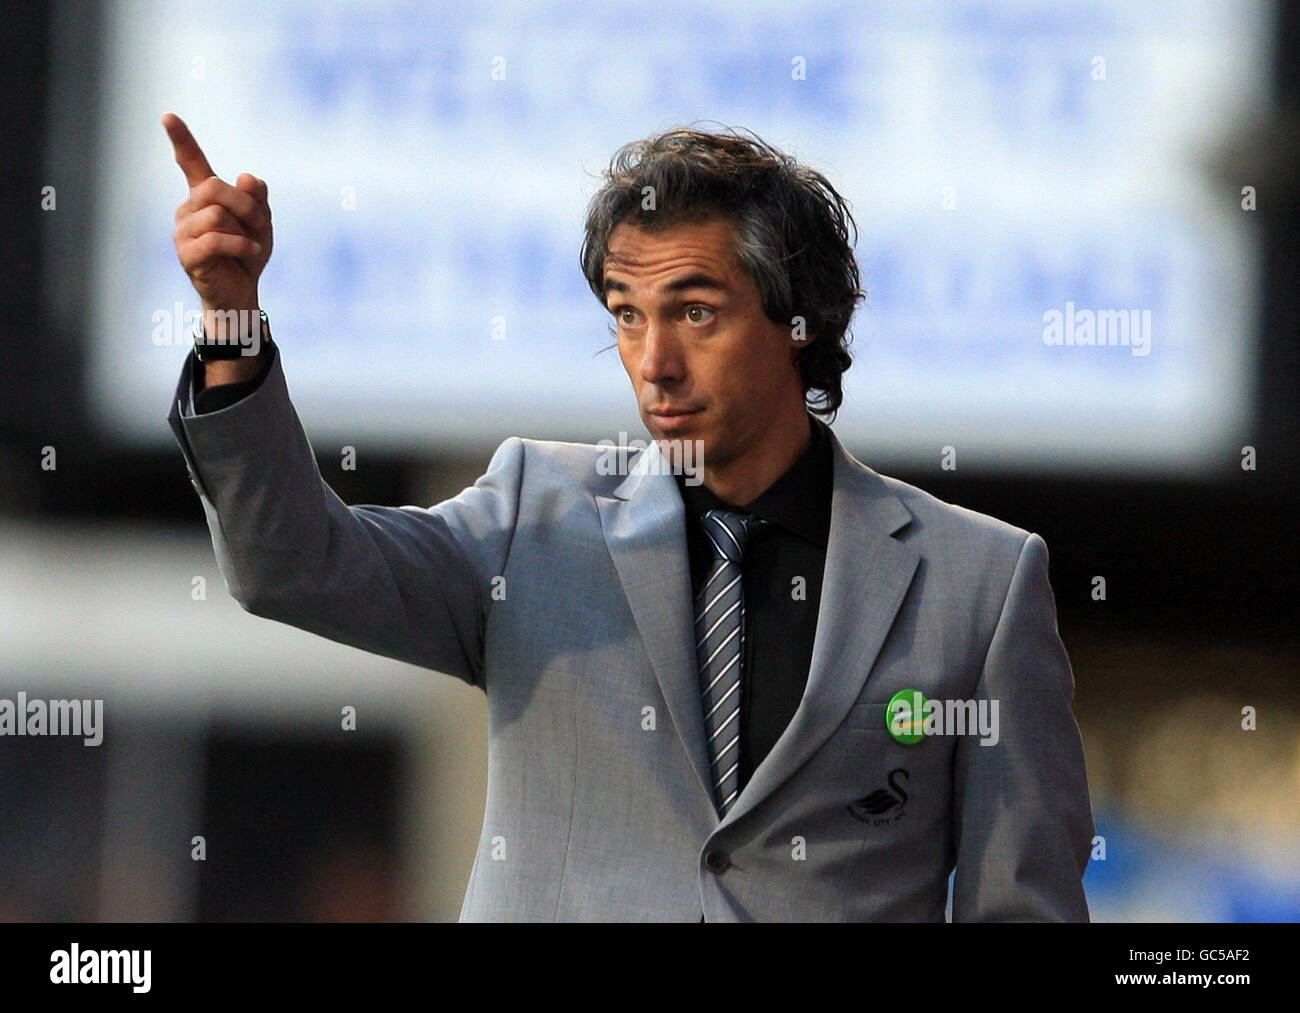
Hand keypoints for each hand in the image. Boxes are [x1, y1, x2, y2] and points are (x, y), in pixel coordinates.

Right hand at [162, 112, 271, 329]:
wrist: (241, 292)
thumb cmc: (248, 255)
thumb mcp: (260, 222)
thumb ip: (256, 198)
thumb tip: (246, 177)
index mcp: (204, 197)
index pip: (191, 163)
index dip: (181, 140)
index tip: (168, 116)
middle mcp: (188, 209)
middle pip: (214, 188)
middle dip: (245, 204)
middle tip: (260, 224)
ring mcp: (183, 232)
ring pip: (216, 214)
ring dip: (245, 230)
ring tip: (251, 245)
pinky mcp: (187, 254)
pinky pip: (216, 239)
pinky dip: (241, 245)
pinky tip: (250, 253)